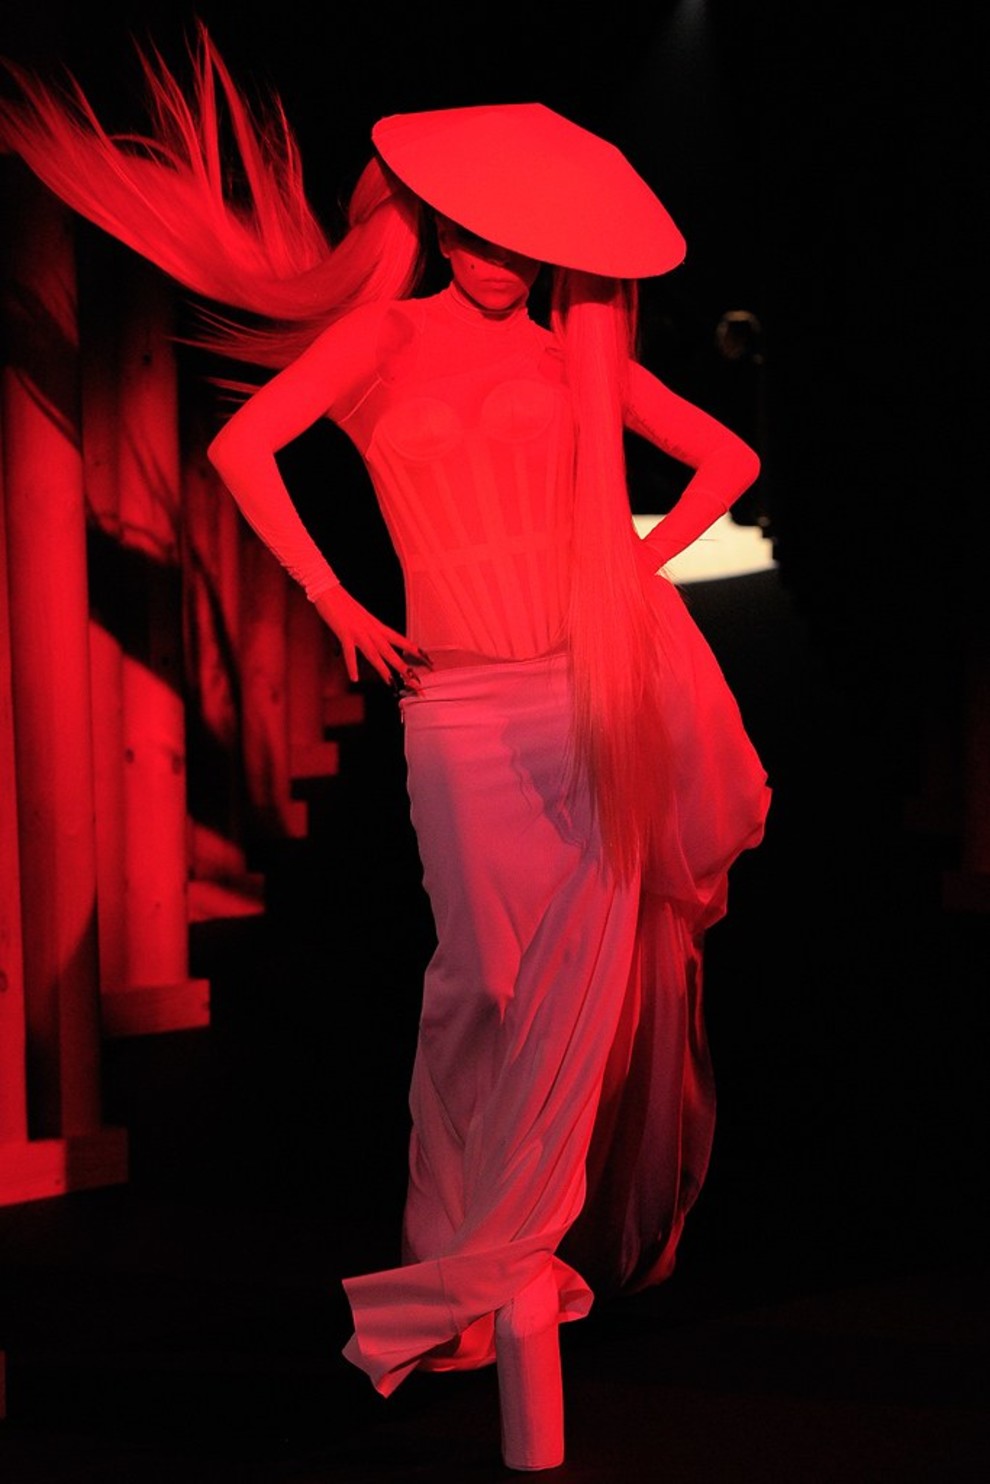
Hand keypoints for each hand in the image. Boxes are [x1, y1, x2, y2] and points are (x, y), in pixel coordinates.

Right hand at [312, 583, 429, 689]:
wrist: (328, 590)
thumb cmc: (343, 605)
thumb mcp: (362, 619)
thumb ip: (368, 632)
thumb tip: (372, 643)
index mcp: (377, 626)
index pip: (402, 641)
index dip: (416, 651)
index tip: (429, 661)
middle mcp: (372, 630)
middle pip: (392, 653)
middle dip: (405, 670)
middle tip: (417, 683)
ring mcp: (358, 632)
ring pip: (375, 654)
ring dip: (384, 671)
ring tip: (394, 685)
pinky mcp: (344, 632)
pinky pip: (350, 652)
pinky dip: (352, 666)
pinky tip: (354, 678)